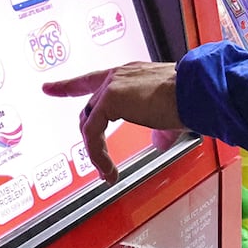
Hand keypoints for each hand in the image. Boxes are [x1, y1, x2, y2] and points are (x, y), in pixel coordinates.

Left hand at [43, 62, 183, 181]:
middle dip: (90, 137)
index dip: (69, 86)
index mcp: (129, 76)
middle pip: (89, 109)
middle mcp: (118, 77)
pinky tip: (108, 169)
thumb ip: (159, 129)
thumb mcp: (169, 117)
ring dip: (96, 151)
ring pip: (89, 123)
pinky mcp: (111, 99)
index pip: (92, 80)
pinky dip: (98, 154)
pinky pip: (93, 132)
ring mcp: (112, 86)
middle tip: (100, 161)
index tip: (50, 88)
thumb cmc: (190, 99)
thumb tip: (158, 142)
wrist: (197, 92)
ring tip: (108, 171)